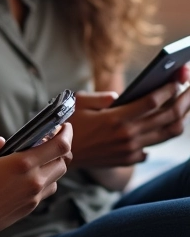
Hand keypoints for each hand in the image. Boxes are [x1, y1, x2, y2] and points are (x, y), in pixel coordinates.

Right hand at [0, 125, 71, 236]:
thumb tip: (0, 141)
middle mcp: (33, 180)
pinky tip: (31, 174)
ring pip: (58, 176)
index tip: (64, 125)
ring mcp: (34, 195)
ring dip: (54, 163)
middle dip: (60, 146)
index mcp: (21, 164)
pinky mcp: (31, 206)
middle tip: (49, 138)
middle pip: (63, 160)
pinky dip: (47, 178)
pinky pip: (48, 189)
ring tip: (40, 155)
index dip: (66, 132)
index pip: (59, 146)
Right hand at [70, 81, 189, 167]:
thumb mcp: (77, 103)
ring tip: (186, 104)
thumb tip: (120, 96)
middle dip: (184, 99)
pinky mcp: (129, 158)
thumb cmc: (67, 124)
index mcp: (115, 118)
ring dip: (181, 116)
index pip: (152, 102)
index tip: (178, 78)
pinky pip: (153, 147)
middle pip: (167, 116)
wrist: (60, 155)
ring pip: (167, 133)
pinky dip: (161, 134)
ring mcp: (130, 149)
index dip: (169, 89)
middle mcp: (127, 135)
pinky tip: (162, 123)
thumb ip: (100, 97)